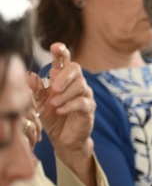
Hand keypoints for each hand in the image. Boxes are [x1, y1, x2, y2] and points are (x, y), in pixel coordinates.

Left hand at [31, 43, 95, 158]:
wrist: (63, 138)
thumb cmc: (52, 117)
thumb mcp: (38, 102)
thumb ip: (35, 89)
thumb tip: (29, 75)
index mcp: (62, 78)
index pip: (64, 61)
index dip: (61, 52)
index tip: (55, 47)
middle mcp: (75, 83)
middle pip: (76, 68)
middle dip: (65, 76)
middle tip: (54, 88)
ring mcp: (84, 95)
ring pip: (80, 86)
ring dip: (65, 94)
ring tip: (53, 105)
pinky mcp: (89, 109)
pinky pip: (82, 102)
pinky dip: (70, 105)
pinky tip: (60, 110)